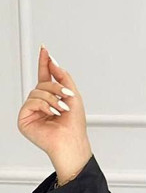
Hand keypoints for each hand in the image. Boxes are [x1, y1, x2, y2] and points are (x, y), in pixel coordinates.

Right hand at [17, 45, 91, 177]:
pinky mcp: (24, 119)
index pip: (45, 77)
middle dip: (55, 88)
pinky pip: (30, 102)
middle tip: (66, 96)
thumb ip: (63, 77)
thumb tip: (53, 61)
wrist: (71, 142)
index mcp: (52, 99)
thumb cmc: (74, 126)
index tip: (45, 50)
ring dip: (52, 99)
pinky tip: (52, 114)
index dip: (45, 63)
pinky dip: (44, 105)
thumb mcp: (73, 96)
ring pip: (36, 92)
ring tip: (61, 109)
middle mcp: (41, 104)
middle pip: (42, 84)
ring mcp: (32, 111)